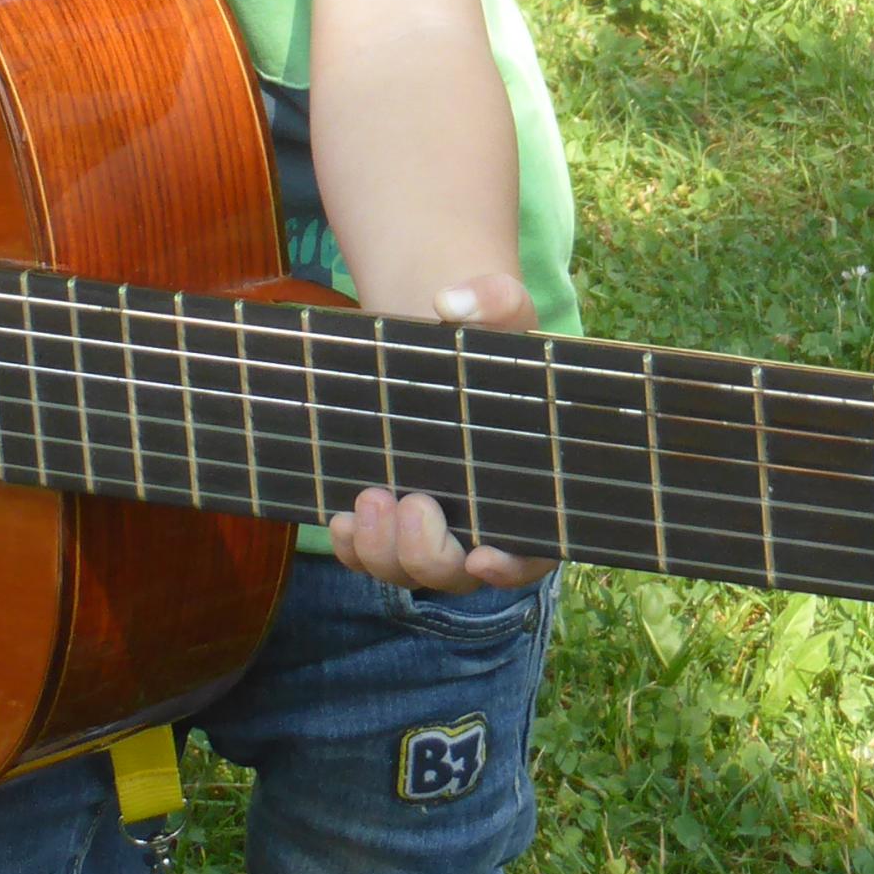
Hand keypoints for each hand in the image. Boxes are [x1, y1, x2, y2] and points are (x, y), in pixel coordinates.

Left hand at [328, 272, 555, 594]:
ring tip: (368, 499)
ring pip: (405, 571)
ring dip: (382, 551)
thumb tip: (451, 300)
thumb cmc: (488, 337)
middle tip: (411, 505)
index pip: (532, 553)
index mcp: (529, 494)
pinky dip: (353, 547)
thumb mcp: (504, 311)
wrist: (438, 343)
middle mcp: (480, 526)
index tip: (484, 557)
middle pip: (455, 573)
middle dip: (428, 553)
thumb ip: (495, 301)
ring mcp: (430, 531)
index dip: (512, 566)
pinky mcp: (387, 523)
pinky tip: (341, 516)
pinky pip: (367, 557)